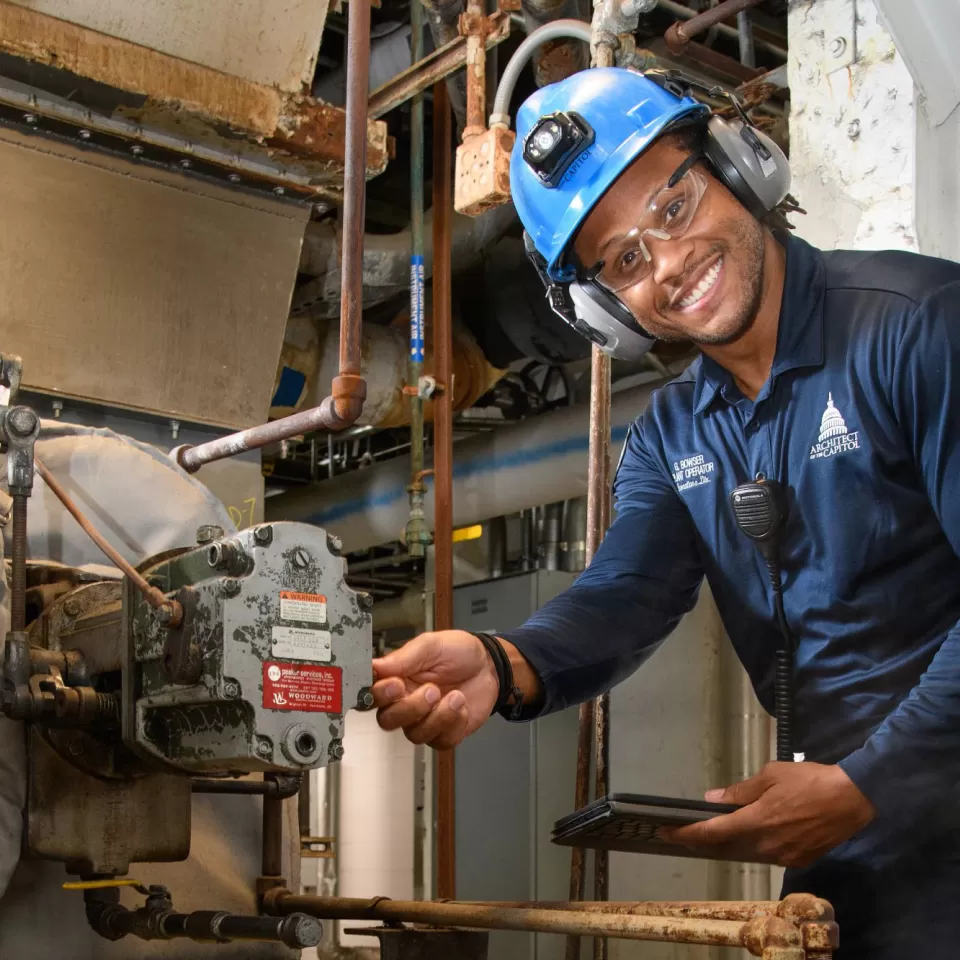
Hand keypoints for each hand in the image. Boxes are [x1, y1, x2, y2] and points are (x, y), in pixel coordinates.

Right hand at [371, 630, 498, 749]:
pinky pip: (440, 741)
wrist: (489, 666)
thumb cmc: (459, 652)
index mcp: (396, 678)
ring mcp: (424, 720)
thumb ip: (402, 657)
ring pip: (414, 734)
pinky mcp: (444, 733)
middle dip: (410, 708)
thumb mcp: (431, 645)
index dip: (379, 695)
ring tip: (455, 695)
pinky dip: (453, 723)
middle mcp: (406, 702)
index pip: (372, 694)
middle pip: (387, 720)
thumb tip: (374, 666)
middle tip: (431, 690)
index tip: (396, 684)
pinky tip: (462, 705)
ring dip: (437, 716)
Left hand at [660, 762, 875, 867]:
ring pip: (747, 854)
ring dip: (729, 845)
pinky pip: (768, 855)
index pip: (713, 833)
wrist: (852, 799)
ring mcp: (784, 856)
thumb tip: (713, 799)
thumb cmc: (808, 780)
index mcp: (756, 822)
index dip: (687, 834)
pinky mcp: (799, 861)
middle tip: (684, 832)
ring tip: (713, 833)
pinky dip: (753, 846)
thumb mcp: (770, 776)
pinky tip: (750, 835)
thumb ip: (740, 791)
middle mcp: (767, 845)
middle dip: (703, 841)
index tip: (667, 832)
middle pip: (727, 848)